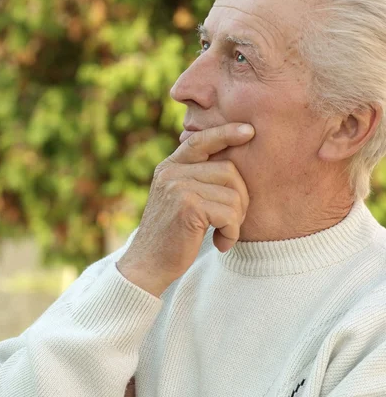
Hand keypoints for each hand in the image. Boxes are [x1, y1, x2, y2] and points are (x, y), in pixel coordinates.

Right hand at [117, 123, 253, 297]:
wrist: (147, 265)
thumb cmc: (170, 234)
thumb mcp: (177, 198)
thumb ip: (195, 178)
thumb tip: (232, 163)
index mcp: (170, 166)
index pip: (201, 140)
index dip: (226, 132)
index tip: (249, 131)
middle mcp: (172, 172)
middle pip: (228, 170)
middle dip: (240, 198)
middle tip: (232, 221)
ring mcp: (179, 188)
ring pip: (232, 194)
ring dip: (236, 220)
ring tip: (224, 234)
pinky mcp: (188, 208)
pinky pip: (229, 214)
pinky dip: (232, 232)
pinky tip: (221, 243)